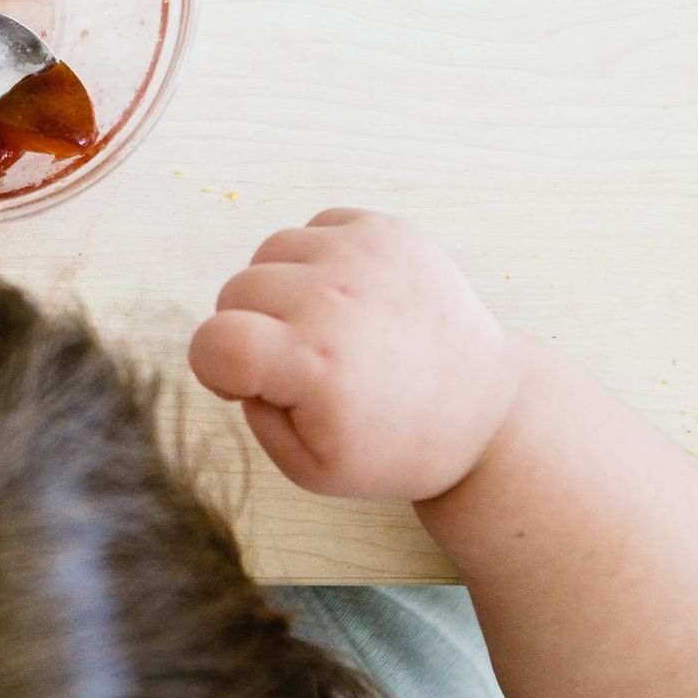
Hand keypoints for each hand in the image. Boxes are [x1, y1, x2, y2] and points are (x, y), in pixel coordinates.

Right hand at [188, 209, 522, 501]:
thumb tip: (235, 358)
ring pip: (268, 252)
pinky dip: (316, 261)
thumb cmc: (395, 445)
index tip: (242, 383)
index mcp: (315, 366)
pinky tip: (348, 299)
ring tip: (324, 327)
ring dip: (280, 290)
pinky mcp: (387, 230)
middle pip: (234, 291)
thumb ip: (253, 413)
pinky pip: (312, 228)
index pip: (213, 341)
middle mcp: (336, 299)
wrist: (484, 408)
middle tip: (295, 362)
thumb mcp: (310, 469)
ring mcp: (364, 255)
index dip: (213, 367)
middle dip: (247, 329)